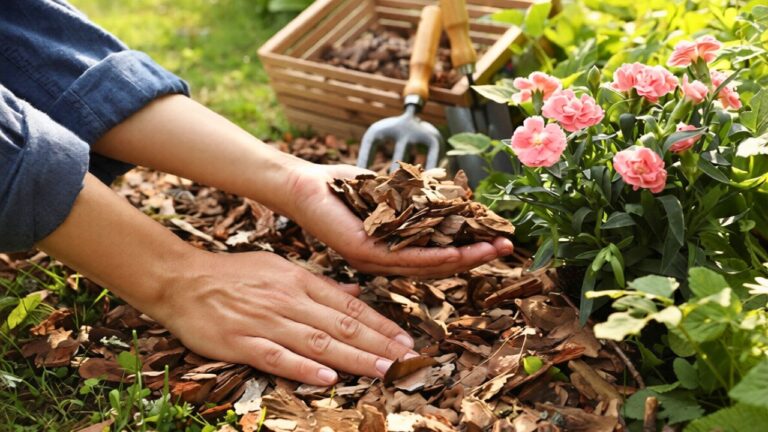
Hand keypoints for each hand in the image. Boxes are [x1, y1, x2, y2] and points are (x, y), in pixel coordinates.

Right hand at [152, 250, 415, 384]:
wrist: (183, 280)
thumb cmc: (234, 274)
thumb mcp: (280, 268)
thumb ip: (319, 284)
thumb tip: (355, 294)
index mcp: (299, 280)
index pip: (350, 307)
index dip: (381, 325)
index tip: (404, 340)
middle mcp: (288, 300)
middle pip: (341, 326)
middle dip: (378, 345)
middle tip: (407, 360)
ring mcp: (265, 322)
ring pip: (317, 343)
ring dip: (353, 359)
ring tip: (382, 371)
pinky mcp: (241, 343)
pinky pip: (277, 357)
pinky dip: (304, 369)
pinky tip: (328, 379)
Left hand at [285, 163, 514, 277]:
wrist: (302, 185)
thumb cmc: (341, 188)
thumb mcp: (388, 192)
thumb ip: (416, 198)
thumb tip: (449, 192)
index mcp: (392, 247)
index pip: (437, 253)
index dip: (470, 248)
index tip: (498, 239)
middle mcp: (386, 260)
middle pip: (439, 264)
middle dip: (476, 256)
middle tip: (508, 248)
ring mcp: (375, 259)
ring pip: (427, 264)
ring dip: (465, 258)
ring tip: (495, 250)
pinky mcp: (364, 252)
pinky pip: (405, 257)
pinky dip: (436, 256)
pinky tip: (460, 252)